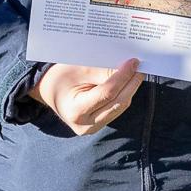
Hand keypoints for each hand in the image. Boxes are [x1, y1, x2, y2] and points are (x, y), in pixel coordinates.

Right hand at [28, 58, 144, 135]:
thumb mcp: (78, 69)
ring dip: (130, 89)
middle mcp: (86, 125)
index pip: (107, 93)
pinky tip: (128, 81)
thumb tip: (128, 68)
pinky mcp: (99, 124)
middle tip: (141, 66)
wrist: (49, 90)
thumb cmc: (61, 77)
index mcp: (76, 111)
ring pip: (120, 106)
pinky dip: (124, 94)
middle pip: (118, 102)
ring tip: (136, 72)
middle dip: (131, 83)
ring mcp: (93, 128)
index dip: (123, 77)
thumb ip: (102, 71)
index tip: (133, 62)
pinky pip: (116, 108)